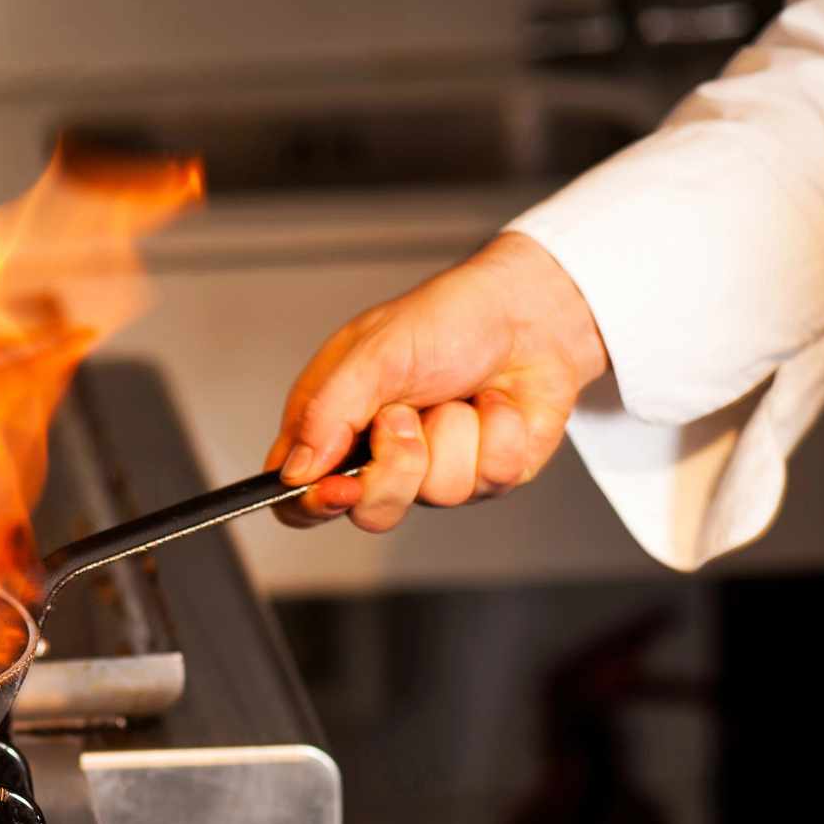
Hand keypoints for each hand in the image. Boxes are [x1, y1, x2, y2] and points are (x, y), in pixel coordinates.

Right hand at [264, 232, 608, 532]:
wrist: (526, 312)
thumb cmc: (444, 319)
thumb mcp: (371, 353)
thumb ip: (326, 413)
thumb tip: (297, 470)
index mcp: (333, 427)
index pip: (297, 495)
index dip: (312, 505)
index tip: (339, 488)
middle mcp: (380, 456)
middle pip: (370, 512)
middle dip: (398, 463)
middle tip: (406, 415)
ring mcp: (434, 471)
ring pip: (438, 495)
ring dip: (455, 435)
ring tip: (456, 397)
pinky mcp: (485, 475)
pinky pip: (489, 480)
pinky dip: (497, 433)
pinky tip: (493, 405)